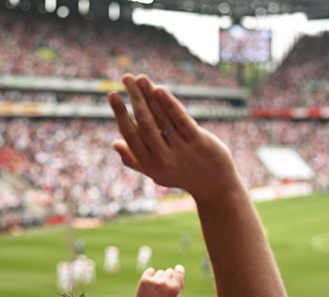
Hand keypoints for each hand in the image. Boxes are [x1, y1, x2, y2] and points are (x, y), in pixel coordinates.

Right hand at [108, 74, 237, 201]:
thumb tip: (115, 143)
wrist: (216, 187)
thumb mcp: (156, 173)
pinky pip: (181, 120)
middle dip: (134, 98)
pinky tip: (159, 90)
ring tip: (140, 78)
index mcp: (149, 164)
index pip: (130, 135)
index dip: (120, 114)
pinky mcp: (199, 142)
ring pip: (162, 118)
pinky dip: (169, 104)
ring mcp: (182, 150)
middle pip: (145, 123)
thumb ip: (135, 160)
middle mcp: (163, 158)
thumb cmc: (181, 176)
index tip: (113, 94)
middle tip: (126, 78)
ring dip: (149, 95)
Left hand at [131, 265, 184, 296]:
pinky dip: (150, 275)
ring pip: (160, 272)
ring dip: (159, 278)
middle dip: (168, 278)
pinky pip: (150, 270)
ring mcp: (154, 281)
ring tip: (156, 290)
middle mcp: (164, 283)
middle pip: (169, 271)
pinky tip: (150, 285)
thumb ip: (181, 285)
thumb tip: (180, 269)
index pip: (179, 271)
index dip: (179, 270)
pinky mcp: (144, 280)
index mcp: (174, 288)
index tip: (178, 269)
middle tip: (164, 289)